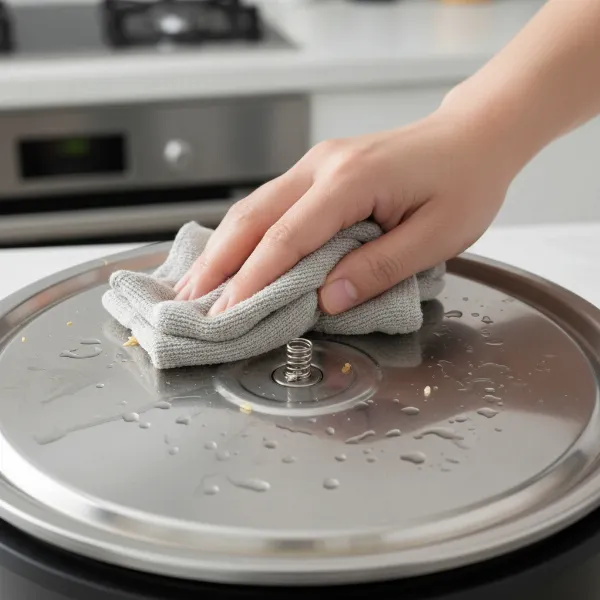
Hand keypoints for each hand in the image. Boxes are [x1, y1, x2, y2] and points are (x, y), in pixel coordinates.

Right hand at [174, 105, 518, 314]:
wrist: (473, 137)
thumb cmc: (464, 183)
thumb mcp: (436, 236)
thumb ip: (378, 269)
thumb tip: (327, 300)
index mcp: (351, 181)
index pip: (286, 239)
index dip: (252, 281)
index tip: (226, 313)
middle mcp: (323, 166)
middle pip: (253, 218)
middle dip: (218, 263)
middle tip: (190, 302)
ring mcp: (317, 164)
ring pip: (254, 207)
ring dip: (223, 247)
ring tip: (197, 283)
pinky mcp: (319, 171)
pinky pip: (272, 204)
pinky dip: (245, 234)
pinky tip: (231, 254)